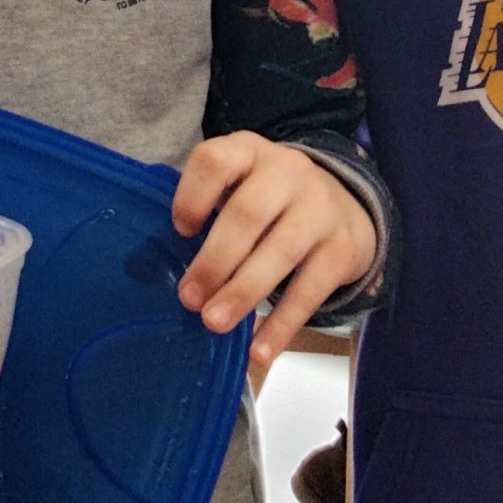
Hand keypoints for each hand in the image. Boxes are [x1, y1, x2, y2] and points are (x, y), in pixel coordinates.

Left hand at [173, 132, 375, 380]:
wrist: (347, 204)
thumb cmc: (270, 201)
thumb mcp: (240, 187)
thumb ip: (206, 214)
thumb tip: (155, 269)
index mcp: (248, 152)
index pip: (215, 160)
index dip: (193, 195)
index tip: (180, 231)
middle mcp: (287, 172)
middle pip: (247, 213)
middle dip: (215, 259)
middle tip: (189, 299)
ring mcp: (320, 209)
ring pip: (280, 251)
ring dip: (243, 291)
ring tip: (214, 322)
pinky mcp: (343, 249)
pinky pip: (311, 290)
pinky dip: (283, 324)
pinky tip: (259, 350)